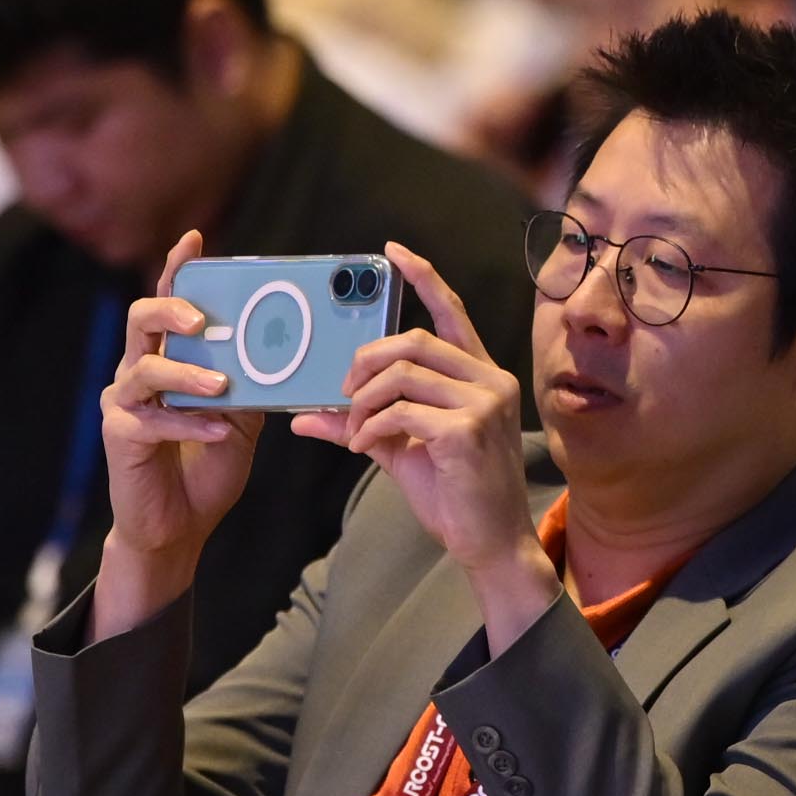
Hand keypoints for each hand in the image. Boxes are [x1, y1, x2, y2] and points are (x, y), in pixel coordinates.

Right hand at [95, 229, 265, 637]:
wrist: (179, 529)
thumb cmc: (206, 468)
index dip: (177, 270)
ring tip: (222, 386)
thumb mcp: (241, 419)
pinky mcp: (120, 437)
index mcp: (167, 358)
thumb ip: (253, 383)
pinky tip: (219, 431)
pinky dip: (189, 423)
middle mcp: (138, 373)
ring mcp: (125, 404)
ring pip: (144, 368)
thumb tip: (289, 350)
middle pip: (141, 320)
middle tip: (204, 319)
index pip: (169, 303)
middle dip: (172, 310)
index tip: (195, 239)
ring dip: (188, 373)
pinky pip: (151, 420)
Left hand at [292, 243, 556, 649]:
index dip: (423, 278)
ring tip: (355, 426)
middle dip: (367, 360)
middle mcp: (490, 380)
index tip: (393, 253)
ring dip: (365, 399)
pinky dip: (371, 427)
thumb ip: (362, 423)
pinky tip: (365, 445)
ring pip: (404, 373)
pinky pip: (402, 411)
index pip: (452, 312)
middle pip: (414, 340)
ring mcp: (484, 403)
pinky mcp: (469, 430)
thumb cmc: (455, 494)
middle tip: (344, 391)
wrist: (491, 543)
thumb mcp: (402, 450)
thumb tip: (304, 417)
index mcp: (480, 375)